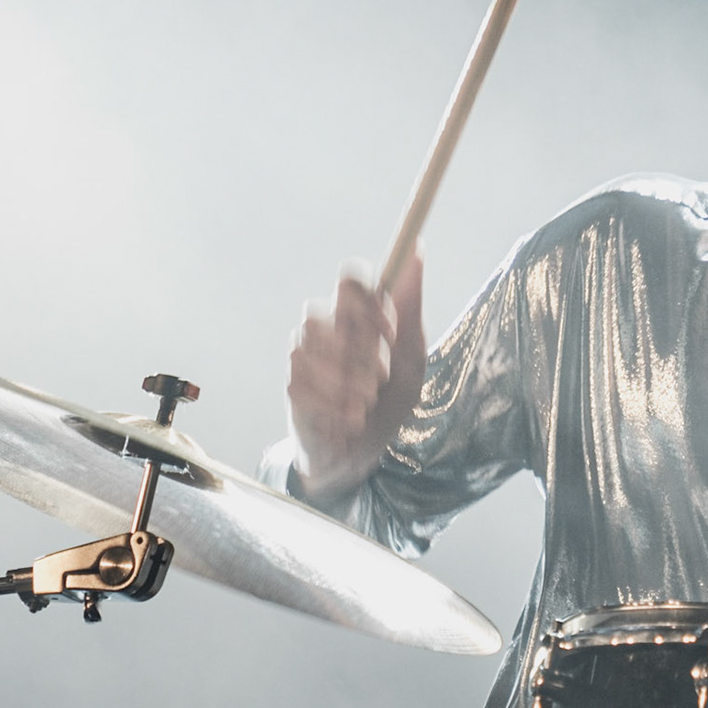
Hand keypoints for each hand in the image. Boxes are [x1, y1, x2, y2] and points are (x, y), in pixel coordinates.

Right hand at [285, 250, 426, 496]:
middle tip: (377, 380)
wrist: (362, 458)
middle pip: (324, 310)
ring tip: (362, 405)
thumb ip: (409, 306)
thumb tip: (417, 248)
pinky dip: (333, 405)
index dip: (366, 302)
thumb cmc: (387, 403)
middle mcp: (326, 329)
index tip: (387, 331)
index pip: (351, 279)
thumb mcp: (411, 359)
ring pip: (310, 343)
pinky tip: (346, 420)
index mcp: (358, 317)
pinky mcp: (291, 386)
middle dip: (358, 351)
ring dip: (346, 380)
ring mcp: (304, 356)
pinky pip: (301, 380)